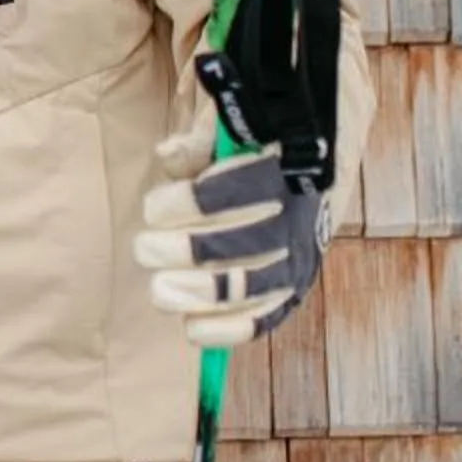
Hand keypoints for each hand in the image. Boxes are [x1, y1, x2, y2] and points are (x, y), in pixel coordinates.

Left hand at [134, 124, 329, 348]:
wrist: (315, 175)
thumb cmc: (254, 153)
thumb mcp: (232, 131)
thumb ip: (199, 142)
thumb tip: (168, 155)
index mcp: (283, 172)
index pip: (239, 191)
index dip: (190, 205)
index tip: (155, 209)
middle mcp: (296, 220)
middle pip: (245, 246)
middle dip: (187, 252)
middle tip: (146, 249)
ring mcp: (297, 260)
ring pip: (255, 287)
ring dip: (202, 293)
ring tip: (160, 290)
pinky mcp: (293, 290)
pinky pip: (266, 317)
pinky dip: (229, 330)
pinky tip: (191, 329)